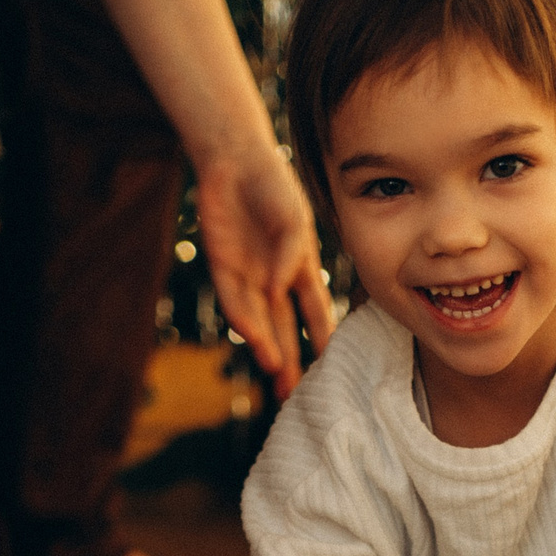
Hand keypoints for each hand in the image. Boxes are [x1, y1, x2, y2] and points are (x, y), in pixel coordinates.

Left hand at [194, 141, 335, 397]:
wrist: (234, 161)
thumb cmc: (273, 186)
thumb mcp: (294, 219)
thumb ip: (291, 255)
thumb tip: (280, 291)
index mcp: (300, 269)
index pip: (316, 312)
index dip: (324, 338)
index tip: (334, 369)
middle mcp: (274, 279)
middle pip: (284, 328)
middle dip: (290, 360)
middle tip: (296, 394)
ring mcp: (248, 276)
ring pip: (260, 322)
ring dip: (268, 348)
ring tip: (277, 375)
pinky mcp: (222, 268)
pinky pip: (234, 300)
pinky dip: (245, 320)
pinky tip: (254, 338)